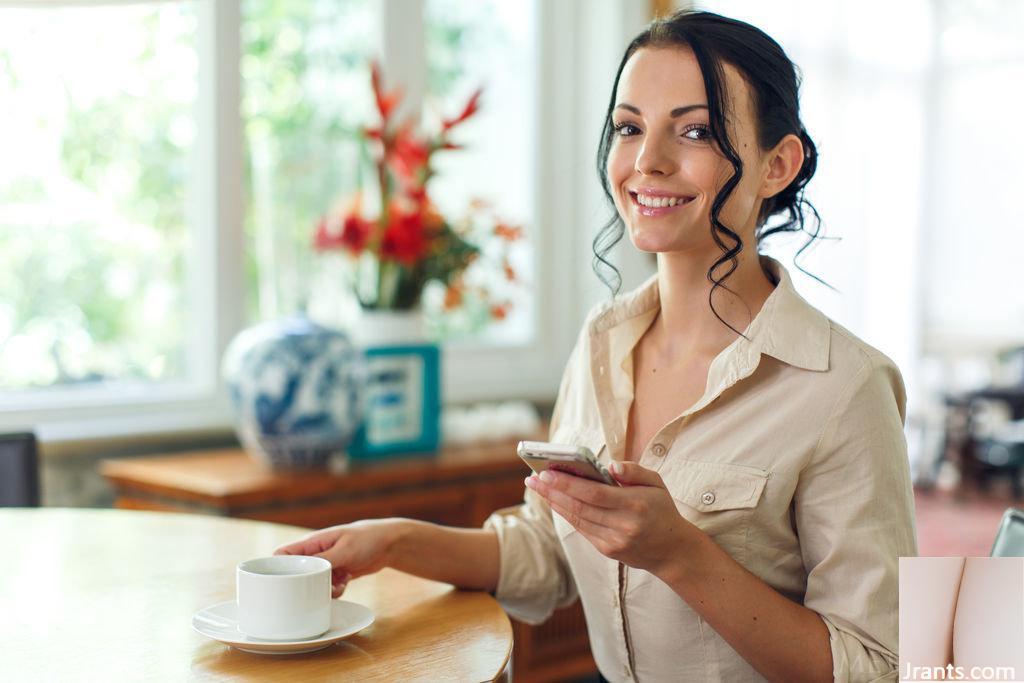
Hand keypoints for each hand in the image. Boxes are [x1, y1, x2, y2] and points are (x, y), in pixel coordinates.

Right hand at [274, 518, 403, 597]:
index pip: (281, 555)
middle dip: (305, 585)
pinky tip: (345, 583)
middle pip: (296, 573)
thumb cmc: (366, 539)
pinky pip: (326, 588)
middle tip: (319, 587)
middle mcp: (315, 554)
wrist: (390, 544)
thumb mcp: (344, 550)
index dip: (277, 569)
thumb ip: (323, 561)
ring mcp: (325, 565)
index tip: (283, 583)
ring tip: (338, 583)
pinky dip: (334, 590)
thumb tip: (303, 572)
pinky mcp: (335, 574)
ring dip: (323, 589)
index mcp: (311, 543)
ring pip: (311, 584)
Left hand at [525, 461, 698, 575]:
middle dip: (553, 491)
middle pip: (580, 506)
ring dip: (554, 502)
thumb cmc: (662, 510)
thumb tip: (610, 465)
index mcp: (636, 504)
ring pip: (577, 519)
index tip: (546, 472)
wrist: (673, 550)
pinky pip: (582, 529)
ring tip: (538, 487)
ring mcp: (614, 541)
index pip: (594, 493)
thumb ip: (634, 470)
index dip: (567, 483)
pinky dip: (566, 514)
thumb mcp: (657, 483)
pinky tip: (554, 501)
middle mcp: (623, 525)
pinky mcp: (608, 551)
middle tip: (532, 478)